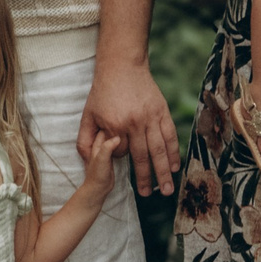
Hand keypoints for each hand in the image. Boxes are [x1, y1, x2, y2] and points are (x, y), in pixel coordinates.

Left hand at [86, 59, 177, 197]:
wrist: (121, 66)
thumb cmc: (102, 92)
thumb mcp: (88, 115)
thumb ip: (85, 140)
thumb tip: (88, 161)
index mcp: (115, 125)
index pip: (120, 153)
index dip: (120, 158)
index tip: (120, 156)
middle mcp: (134, 123)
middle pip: (142, 157)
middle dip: (147, 179)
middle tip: (150, 195)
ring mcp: (150, 117)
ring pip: (159, 150)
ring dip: (164, 171)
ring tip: (167, 189)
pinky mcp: (162, 111)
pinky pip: (170, 136)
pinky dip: (173, 152)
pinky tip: (175, 166)